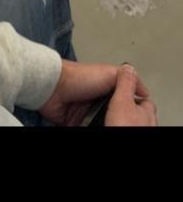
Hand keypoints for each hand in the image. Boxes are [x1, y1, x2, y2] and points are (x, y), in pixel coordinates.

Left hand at [39, 59, 155, 126]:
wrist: (55, 88)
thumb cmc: (81, 77)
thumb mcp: (110, 73)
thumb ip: (128, 79)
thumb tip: (145, 91)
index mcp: (105, 87)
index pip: (122, 101)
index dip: (129, 108)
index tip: (137, 117)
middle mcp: (96, 101)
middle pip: (112, 115)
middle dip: (116, 119)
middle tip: (122, 123)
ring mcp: (86, 113)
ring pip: (102, 123)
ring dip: (105, 124)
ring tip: (111, 125)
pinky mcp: (76, 123)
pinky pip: (88, 129)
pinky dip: (91, 129)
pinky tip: (97, 127)